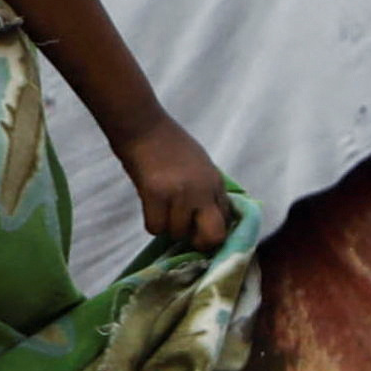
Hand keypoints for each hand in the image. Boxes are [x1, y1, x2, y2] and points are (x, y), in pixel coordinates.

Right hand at [123, 119, 235, 256]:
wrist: (144, 126)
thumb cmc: (169, 143)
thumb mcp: (200, 166)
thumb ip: (207, 190)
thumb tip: (208, 216)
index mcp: (216, 182)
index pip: (227, 221)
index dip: (213, 230)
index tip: (200, 231)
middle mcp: (203, 190)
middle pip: (213, 235)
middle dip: (200, 243)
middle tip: (187, 237)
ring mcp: (180, 193)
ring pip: (178, 233)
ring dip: (169, 228)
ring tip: (162, 210)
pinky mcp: (155, 194)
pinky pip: (156, 227)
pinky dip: (152, 223)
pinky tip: (150, 208)